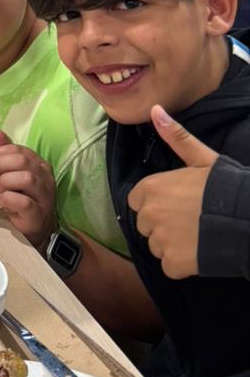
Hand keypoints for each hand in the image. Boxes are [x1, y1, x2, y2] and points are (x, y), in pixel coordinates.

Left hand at [0, 129, 57, 245]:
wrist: (32, 227)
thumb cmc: (21, 198)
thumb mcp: (11, 173)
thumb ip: (4, 153)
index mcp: (38, 164)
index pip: (18, 149)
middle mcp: (45, 178)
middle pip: (22, 161)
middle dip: (0, 165)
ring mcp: (45, 197)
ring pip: (26, 179)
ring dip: (5, 182)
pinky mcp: (39, 215)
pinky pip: (25, 202)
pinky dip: (9, 199)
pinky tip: (1, 200)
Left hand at [127, 105, 218, 277]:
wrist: (245, 218)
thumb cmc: (223, 187)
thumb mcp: (201, 158)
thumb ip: (175, 136)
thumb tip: (155, 110)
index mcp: (151, 188)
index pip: (138, 201)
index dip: (156, 202)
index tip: (176, 203)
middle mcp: (149, 214)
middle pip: (146, 225)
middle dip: (162, 225)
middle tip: (189, 220)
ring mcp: (160, 241)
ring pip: (156, 246)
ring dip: (171, 245)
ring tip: (196, 236)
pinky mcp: (173, 264)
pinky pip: (169, 266)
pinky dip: (181, 264)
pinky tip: (198, 253)